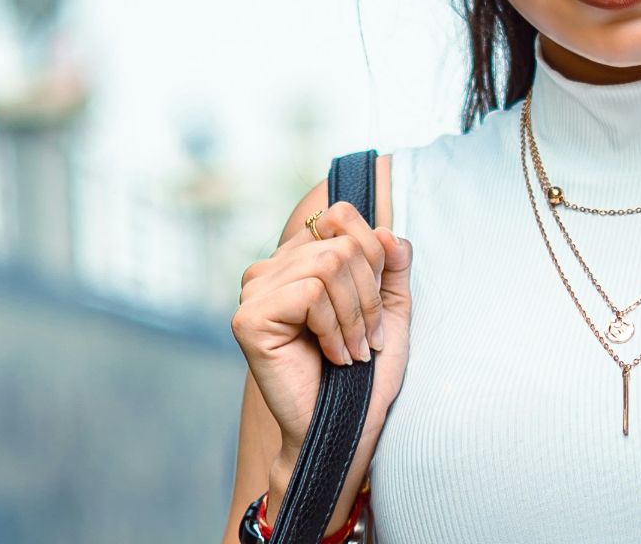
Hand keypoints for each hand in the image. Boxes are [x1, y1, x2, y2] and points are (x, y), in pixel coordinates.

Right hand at [231, 201, 413, 459]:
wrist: (347, 425)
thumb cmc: (366, 371)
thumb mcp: (391, 308)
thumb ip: (392, 264)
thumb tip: (386, 231)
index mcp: (298, 258)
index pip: (341, 215)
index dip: (373, 256)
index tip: (376, 307)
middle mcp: (269, 268)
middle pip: (341, 244)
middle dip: (369, 296)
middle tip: (369, 341)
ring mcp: (253, 291)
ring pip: (329, 265)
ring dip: (355, 316)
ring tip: (354, 351)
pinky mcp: (248, 318)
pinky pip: (310, 293)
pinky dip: (334, 328)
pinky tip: (333, 357)